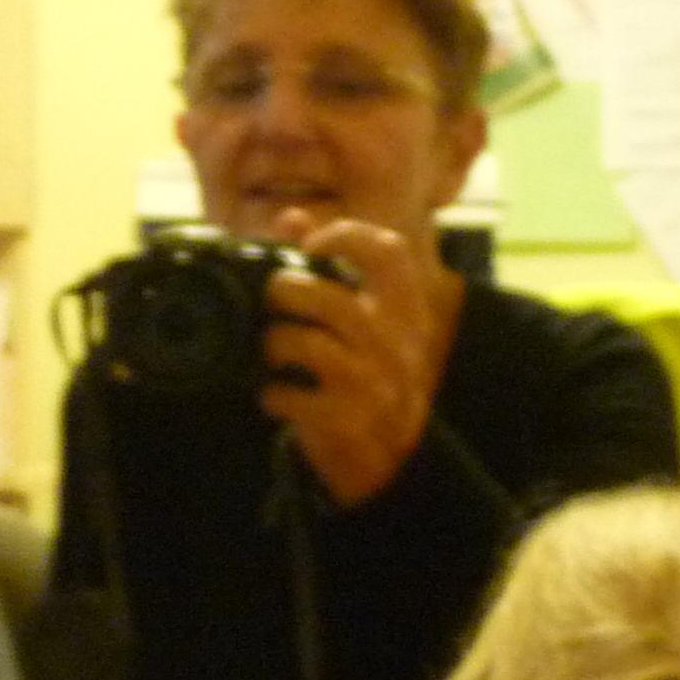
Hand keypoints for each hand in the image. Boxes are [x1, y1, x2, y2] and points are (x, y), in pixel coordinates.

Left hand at [260, 214, 451, 508]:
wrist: (392, 463)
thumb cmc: (371, 375)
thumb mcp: (369, 320)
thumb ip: (333, 265)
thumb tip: (290, 217)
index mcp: (408, 310)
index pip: (388, 252)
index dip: (345, 235)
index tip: (310, 243)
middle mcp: (396, 342)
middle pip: (325, 296)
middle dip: (284, 293)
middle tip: (275, 302)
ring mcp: (372, 382)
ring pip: (302, 342)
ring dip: (274, 344)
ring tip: (274, 351)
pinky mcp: (345, 420)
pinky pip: (288, 394)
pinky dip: (272, 394)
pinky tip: (277, 395)